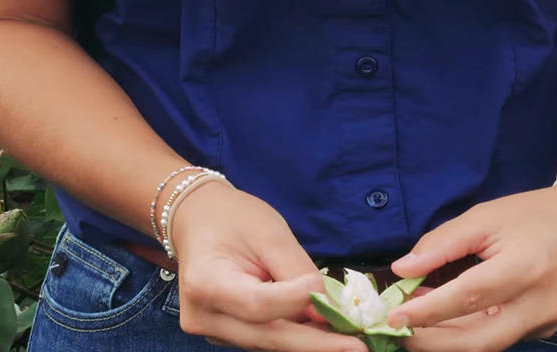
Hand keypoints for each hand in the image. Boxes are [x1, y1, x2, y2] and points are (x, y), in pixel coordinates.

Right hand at [170, 182, 367, 351]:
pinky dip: (296, 335)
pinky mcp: (225, 333)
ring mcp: (212, 330)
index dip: (297, 303)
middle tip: (358, 348)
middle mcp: (203, 316)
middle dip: (316, 343)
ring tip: (349, 339)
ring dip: (309, 341)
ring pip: (268, 341)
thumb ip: (297, 271)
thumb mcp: (268, 232)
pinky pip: (265, 337)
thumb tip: (328, 308)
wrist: (199, 221)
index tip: (333, 299)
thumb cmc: (233, 218)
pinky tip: (326, 332)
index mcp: (205, 283)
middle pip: (267, 336)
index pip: (258, 305)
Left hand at [385, 169, 556, 351]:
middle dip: (432, 342)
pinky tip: (445, 319)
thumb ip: (443, 242)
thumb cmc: (538, 214)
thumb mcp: (488, 215)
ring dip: (447, 339)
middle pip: (478, 341)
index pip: (468, 298)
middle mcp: (538, 305)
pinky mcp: (545, 329)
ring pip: (487, 345)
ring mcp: (545, 323)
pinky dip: (468, 333)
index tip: (392, 315)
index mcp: (525, 268)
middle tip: (397, 330)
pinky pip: (500, 338)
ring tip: (415, 322)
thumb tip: (403, 268)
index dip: (428, 311)